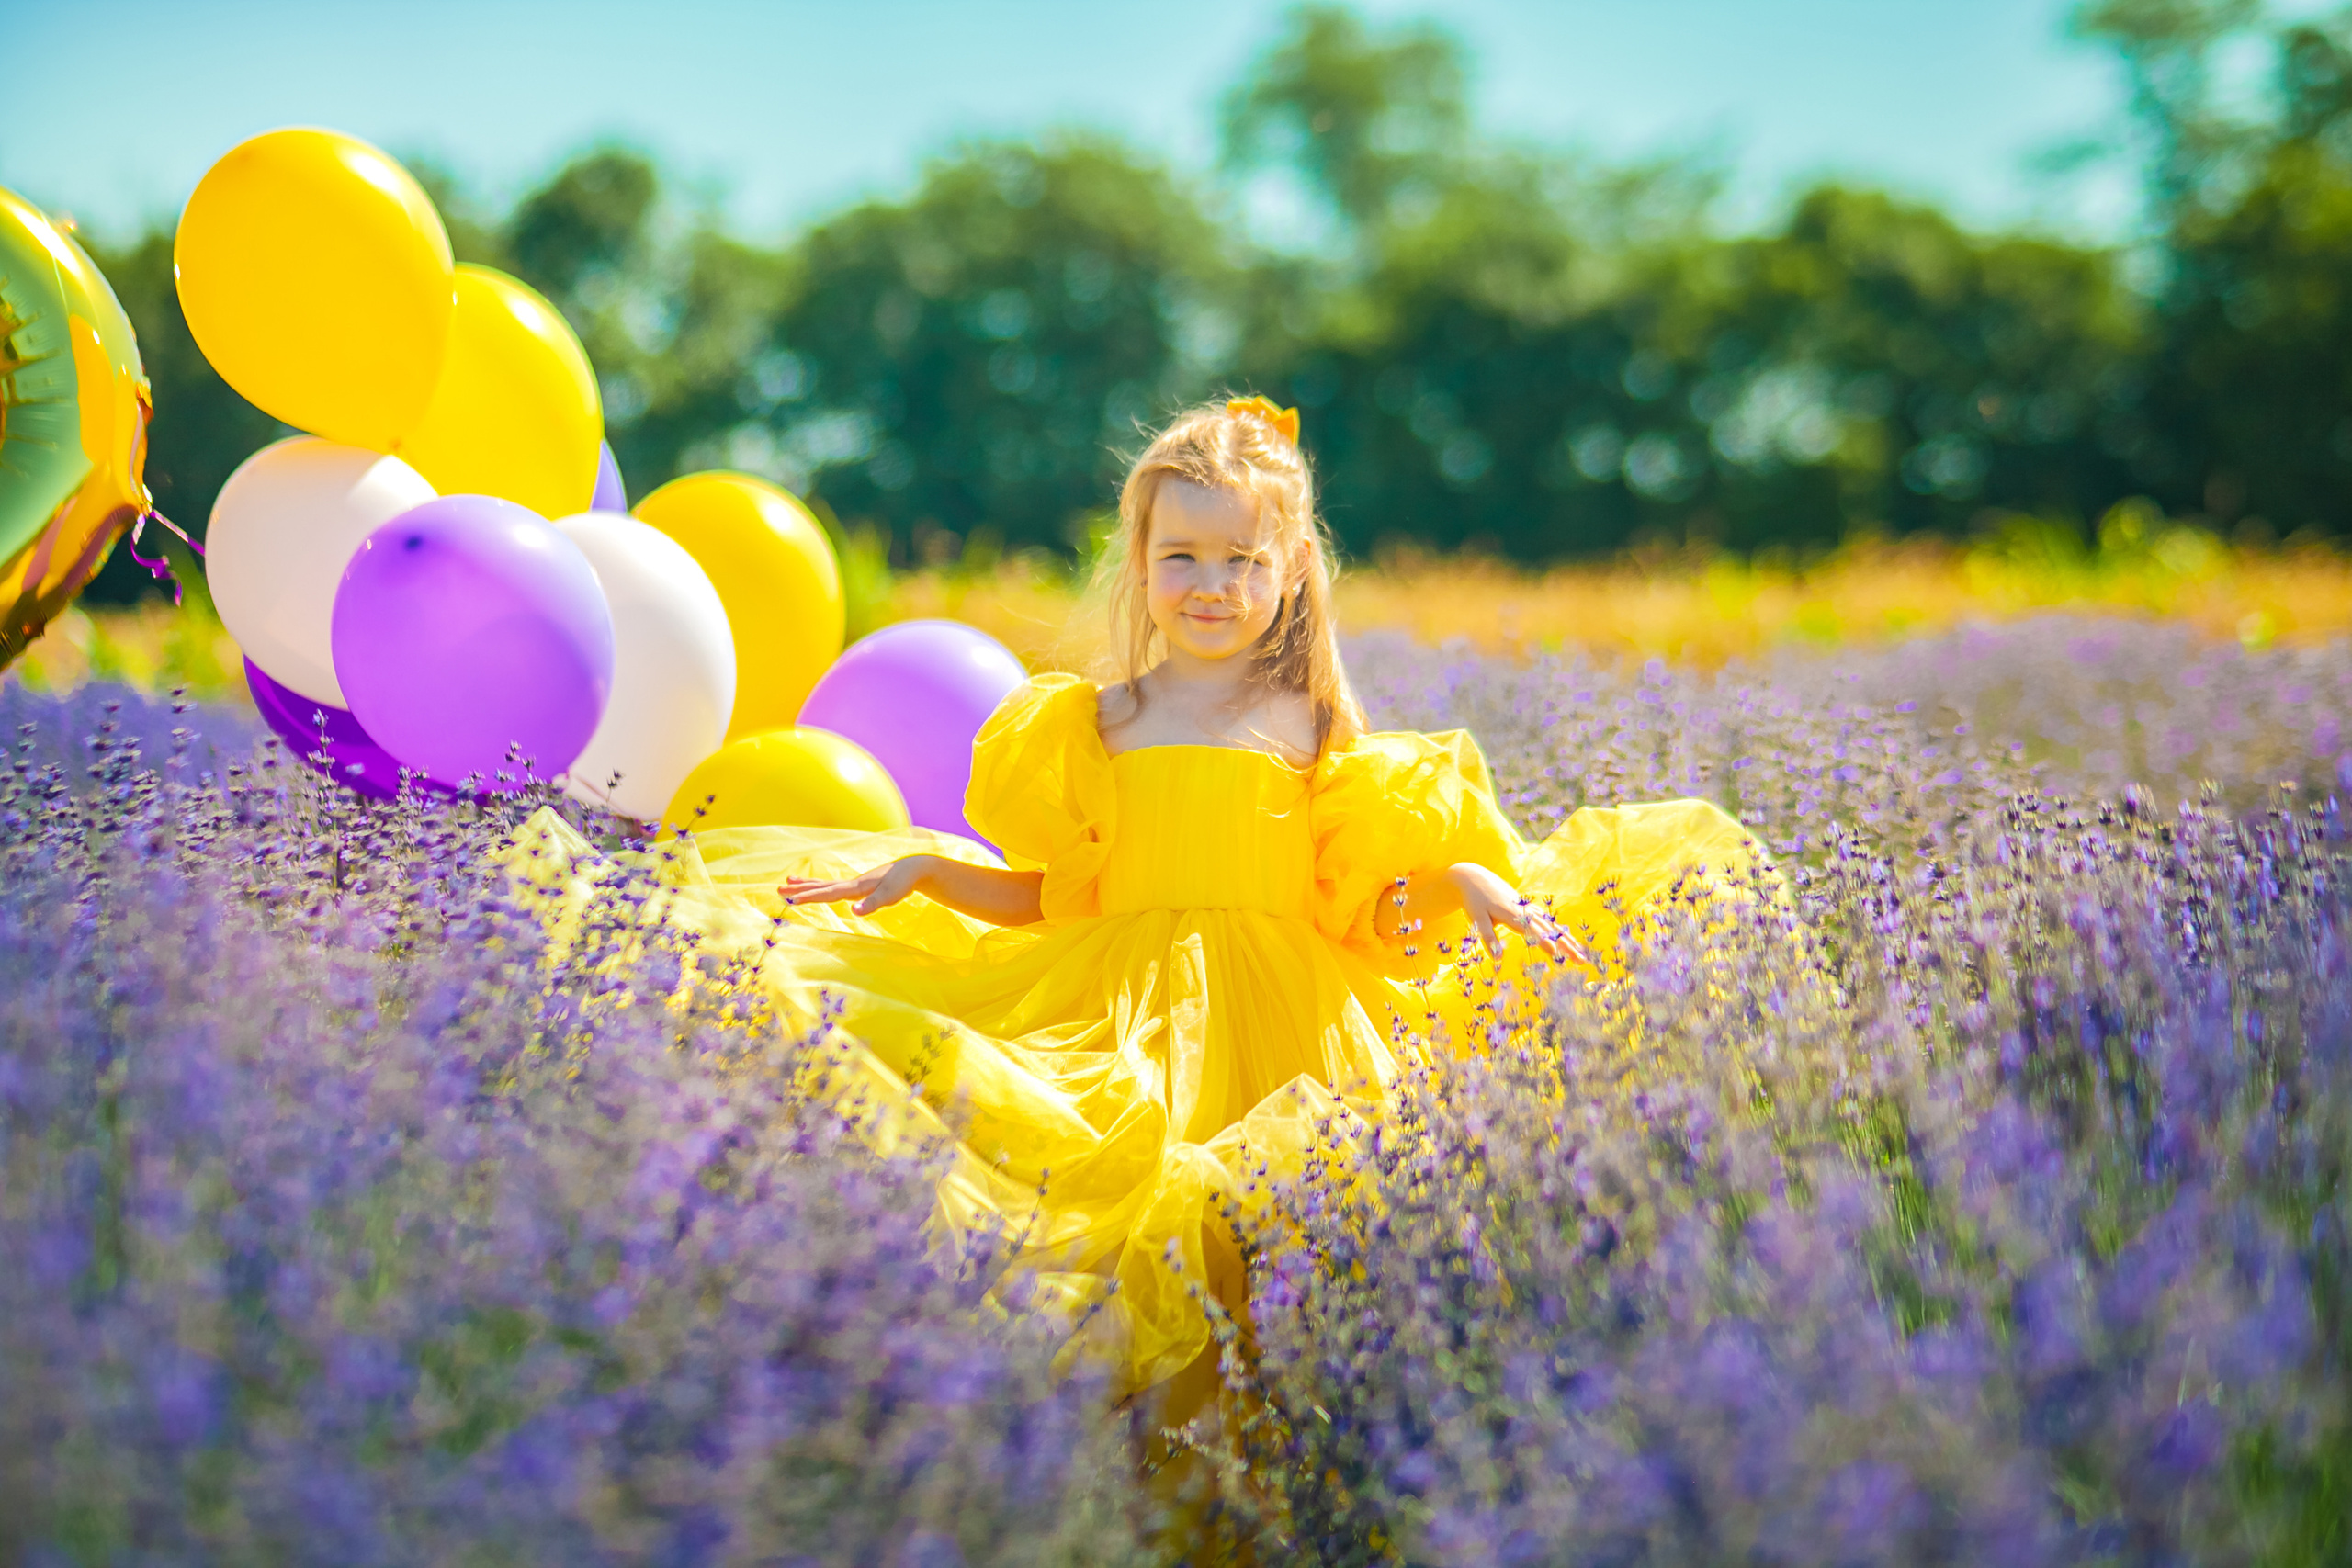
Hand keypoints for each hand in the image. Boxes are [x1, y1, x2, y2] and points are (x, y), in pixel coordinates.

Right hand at [780, 854, 936, 916]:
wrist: (913, 868)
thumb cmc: (902, 883)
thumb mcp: (890, 896)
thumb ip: (872, 904)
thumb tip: (854, 912)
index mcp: (855, 887)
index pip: (828, 893)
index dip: (809, 897)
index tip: (791, 900)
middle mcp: (851, 884)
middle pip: (820, 886)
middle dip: (800, 889)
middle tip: (777, 890)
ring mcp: (853, 884)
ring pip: (825, 885)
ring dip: (806, 885)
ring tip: (787, 883)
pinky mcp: (858, 886)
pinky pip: (834, 887)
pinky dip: (821, 887)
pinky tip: (818, 889)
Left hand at [1446, 862, 1589, 966]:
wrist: (1474, 876)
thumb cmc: (1474, 900)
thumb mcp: (1476, 919)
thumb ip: (1488, 938)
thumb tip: (1498, 959)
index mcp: (1511, 913)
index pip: (1532, 930)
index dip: (1544, 942)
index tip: (1556, 954)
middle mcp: (1524, 910)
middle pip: (1549, 929)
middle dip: (1566, 945)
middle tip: (1581, 960)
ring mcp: (1527, 907)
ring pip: (1552, 925)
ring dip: (1567, 939)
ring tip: (1581, 954)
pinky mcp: (1527, 907)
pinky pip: (1547, 920)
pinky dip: (1558, 930)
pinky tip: (1567, 939)